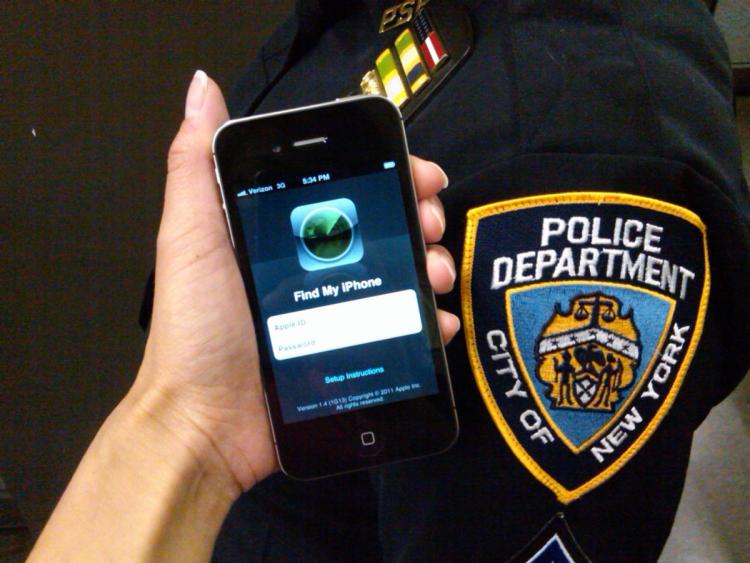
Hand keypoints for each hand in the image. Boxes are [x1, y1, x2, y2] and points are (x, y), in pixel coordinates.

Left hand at [133, 71, 459, 494]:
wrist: (206, 423)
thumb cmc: (199, 325)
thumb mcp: (192, 238)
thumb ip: (196, 165)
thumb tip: (203, 85)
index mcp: (282, 233)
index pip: (346, 187)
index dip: (387, 172)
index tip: (419, 173)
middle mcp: (314, 265)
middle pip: (383, 227)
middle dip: (419, 216)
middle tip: (431, 222)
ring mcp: (338, 311)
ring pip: (401, 274)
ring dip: (431, 263)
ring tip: (437, 272)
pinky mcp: (355, 352)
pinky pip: (404, 329)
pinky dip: (428, 320)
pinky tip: (437, 319)